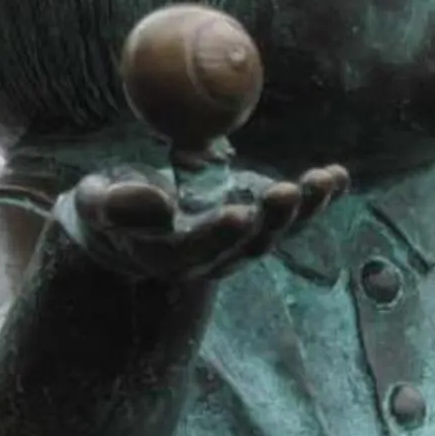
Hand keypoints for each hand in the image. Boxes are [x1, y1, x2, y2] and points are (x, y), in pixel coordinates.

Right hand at [58, 162, 350, 285]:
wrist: (133, 220)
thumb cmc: (110, 207)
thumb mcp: (96, 204)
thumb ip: (115, 208)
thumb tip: (159, 206)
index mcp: (169, 256)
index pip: (196, 252)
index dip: (218, 235)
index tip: (237, 212)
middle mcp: (214, 258)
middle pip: (249, 245)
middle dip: (273, 220)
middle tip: (287, 190)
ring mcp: (242, 243)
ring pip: (279, 232)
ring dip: (305, 208)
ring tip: (324, 179)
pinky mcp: (261, 222)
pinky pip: (294, 215)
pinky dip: (319, 198)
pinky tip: (339, 177)